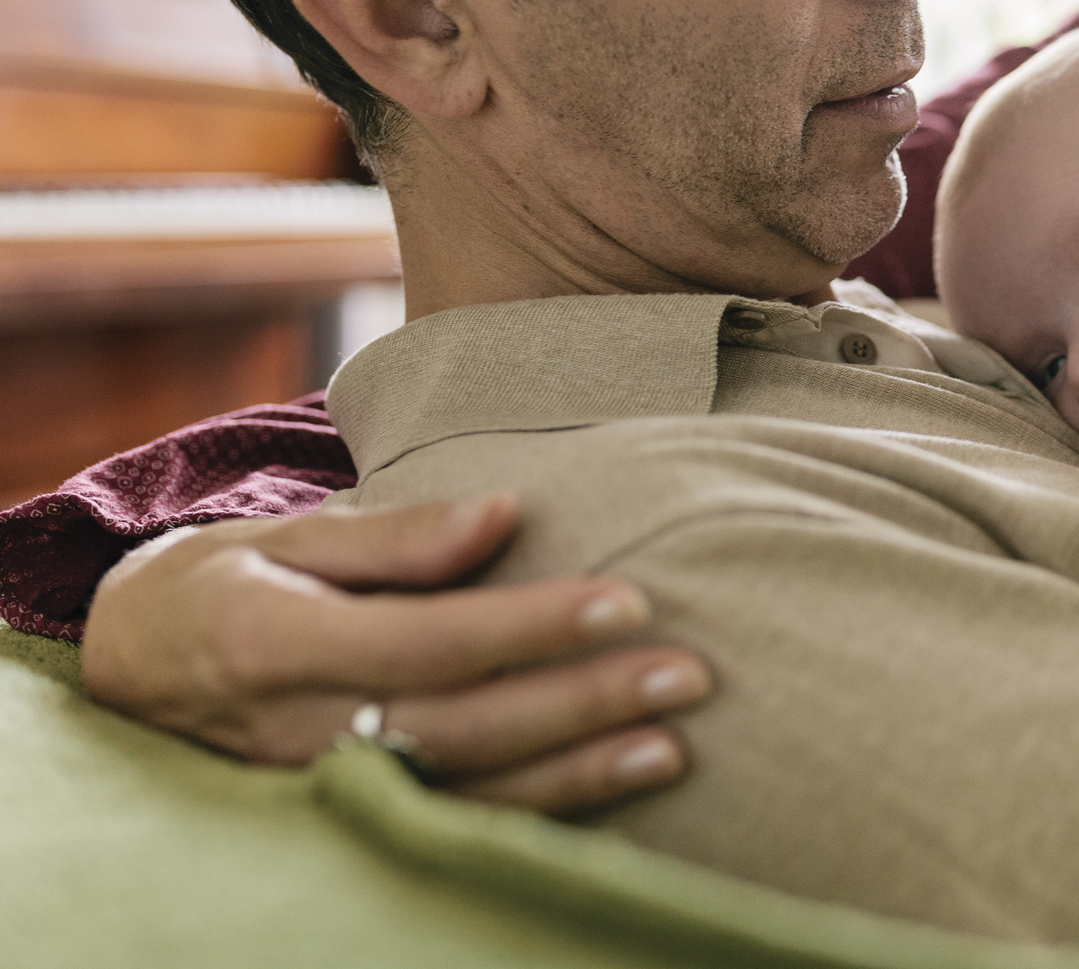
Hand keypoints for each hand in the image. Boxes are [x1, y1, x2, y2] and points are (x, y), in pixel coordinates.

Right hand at [81, 493, 711, 812]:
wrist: (132, 669)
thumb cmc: (226, 583)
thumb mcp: (287, 536)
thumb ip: (398, 534)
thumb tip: (508, 512)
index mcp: (273, 644)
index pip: (427, 640)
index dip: (530, 626)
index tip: (628, 600)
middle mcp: (295, 732)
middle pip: (461, 725)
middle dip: (582, 704)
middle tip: (687, 674)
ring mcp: (318, 791)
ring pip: (463, 793)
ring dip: (577, 775)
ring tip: (673, 746)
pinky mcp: (344, 821)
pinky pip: (451, 826)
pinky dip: (537, 817)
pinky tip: (612, 793)